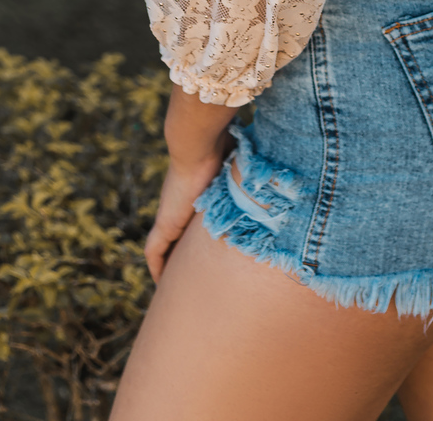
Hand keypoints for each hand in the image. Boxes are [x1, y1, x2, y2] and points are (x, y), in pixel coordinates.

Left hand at [144, 84, 239, 281]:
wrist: (199, 146)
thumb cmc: (220, 149)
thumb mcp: (239, 167)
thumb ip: (251, 171)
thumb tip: (279, 164)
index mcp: (196, 196)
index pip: (193, 221)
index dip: (196, 236)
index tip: (204, 250)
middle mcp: (180, 207)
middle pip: (175, 237)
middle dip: (181, 256)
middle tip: (191, 276)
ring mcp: (170, 215)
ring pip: (162, 247)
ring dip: (167, 265)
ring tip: (176, 286)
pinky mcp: (164, 223)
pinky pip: (153, 251)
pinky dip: (156, 266)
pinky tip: (161, 283)